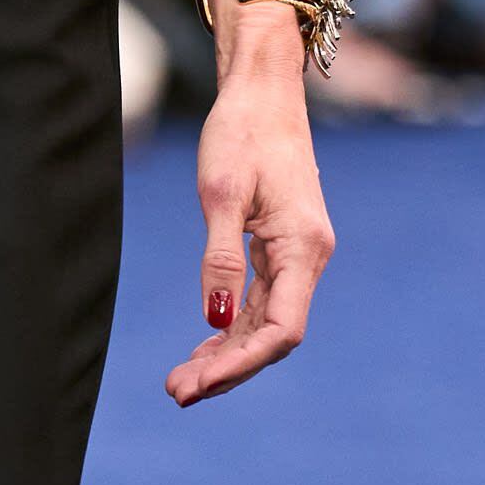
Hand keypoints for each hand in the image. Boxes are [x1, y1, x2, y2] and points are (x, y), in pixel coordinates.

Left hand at [166, 12, 335, 404]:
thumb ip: (221, 260)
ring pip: (266, 322)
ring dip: (226, 354)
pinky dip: (233, 327)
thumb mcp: (222, 194)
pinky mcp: (282, 247)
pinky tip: (204, 344)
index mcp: (302, 247)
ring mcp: (297, 254)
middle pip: (272, 335)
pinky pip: (262, 302)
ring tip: (181, 382)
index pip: (282, 330)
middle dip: (227, 369)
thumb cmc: (241, 131)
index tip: (200, 383)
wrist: (263, 90)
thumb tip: (217, 320)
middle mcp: (308, 257)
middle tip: (177, 394)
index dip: (242, 363)